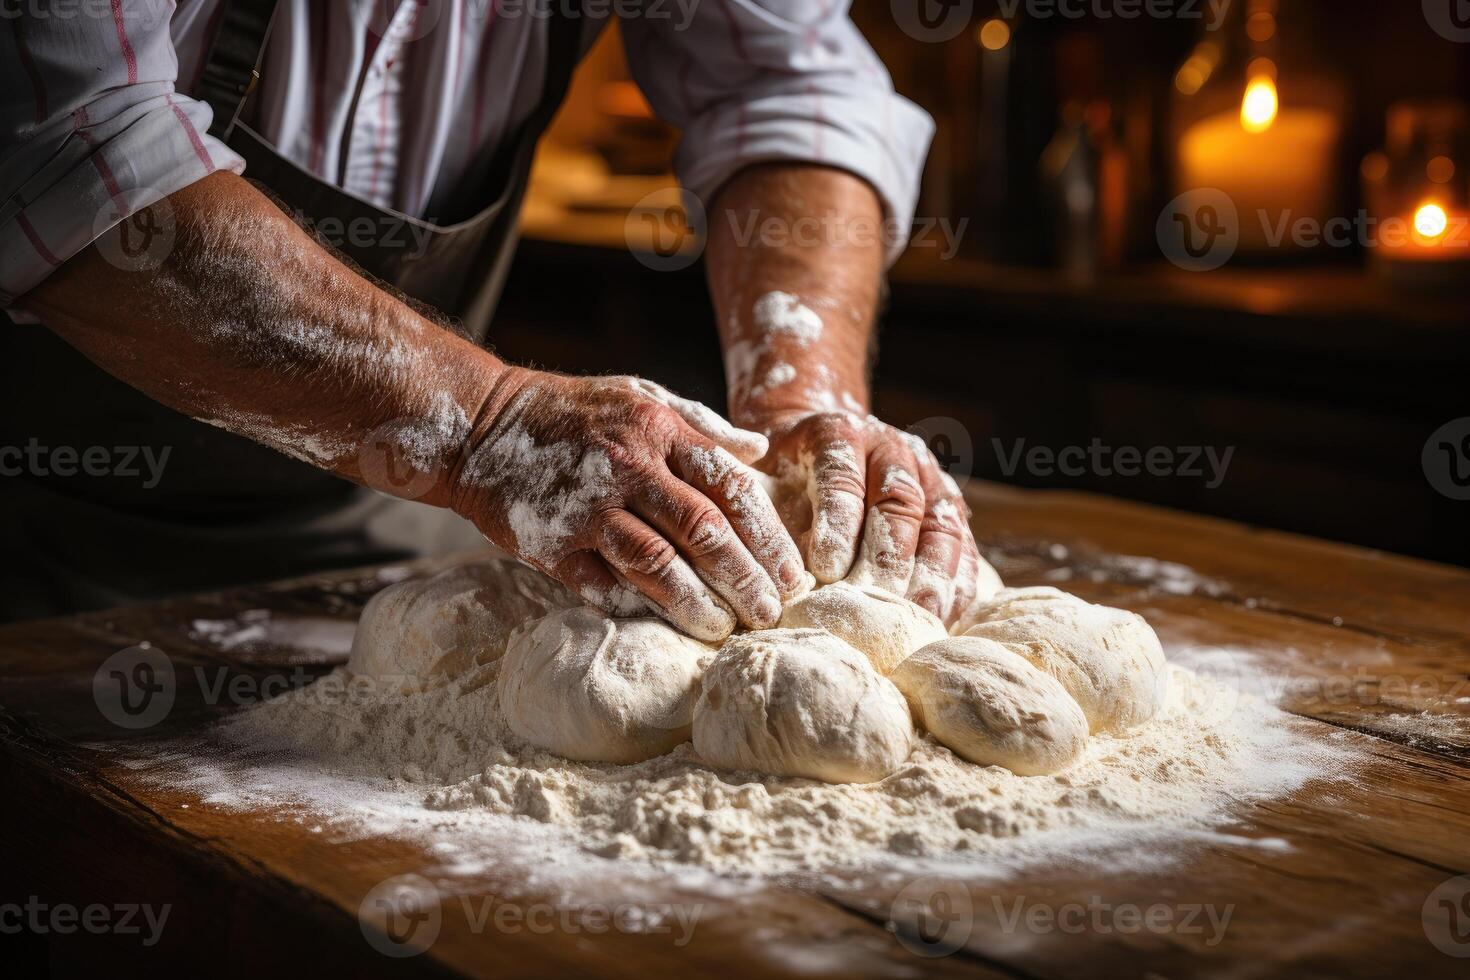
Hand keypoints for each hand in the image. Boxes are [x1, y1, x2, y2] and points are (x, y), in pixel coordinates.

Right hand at [451, 369, 805, 640]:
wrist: (480, 425)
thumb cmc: (574, 412)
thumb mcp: (642, 397)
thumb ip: (703, 427)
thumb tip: (760, 454)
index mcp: (661, 431)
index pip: (732, 486)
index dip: (769, 536)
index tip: (793, 574)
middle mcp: (630, 467)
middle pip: (704, 530)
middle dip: (746, 578)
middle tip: (770, 612)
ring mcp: (589, 508)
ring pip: (657, 564)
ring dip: (697, 604)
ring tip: (724, 629)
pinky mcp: (552, 543)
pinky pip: (601, 585)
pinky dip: (635, 608)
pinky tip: (663, 628)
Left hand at [753, 410, 981, 626]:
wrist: (821, 444)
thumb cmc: (786, 475)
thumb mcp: (766, 478)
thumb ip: (774, 516)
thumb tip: (782, 578)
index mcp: (838, 433)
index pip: (842, 476)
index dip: (838, 522)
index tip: (825, 568)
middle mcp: (890, 448)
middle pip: (899, 500)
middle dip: (890, 555)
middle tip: (876, 600)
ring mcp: (926, 475)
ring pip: (940, 521)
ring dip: (933, 573)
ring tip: (919, 617)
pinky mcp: (948, 505)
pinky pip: (963, 542)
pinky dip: (956, 581)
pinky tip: (943, 616)